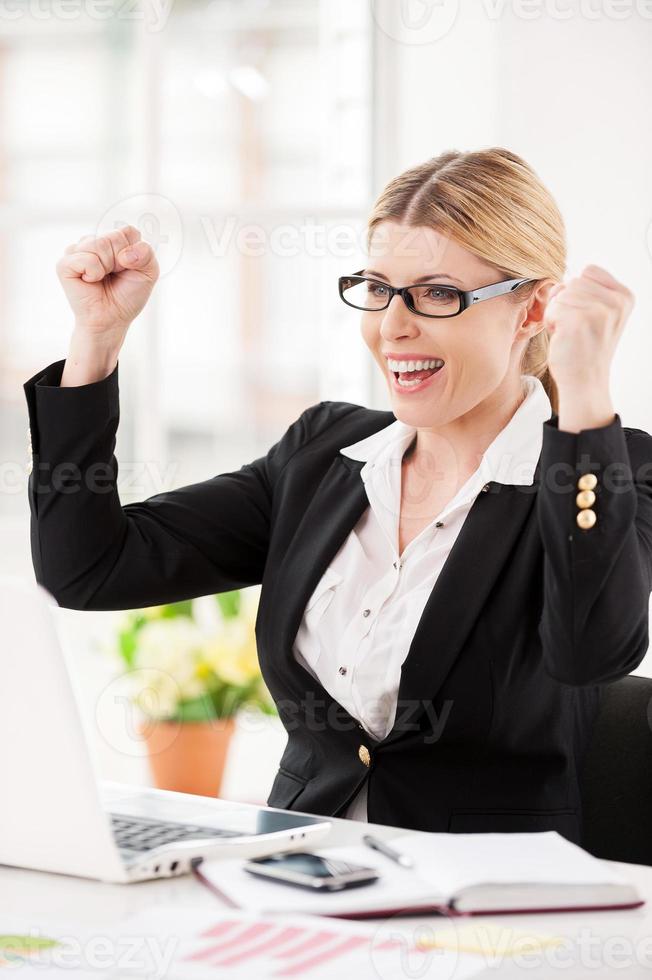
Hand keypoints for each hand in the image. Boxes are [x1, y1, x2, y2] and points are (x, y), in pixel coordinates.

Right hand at [56, 225, 159, 338]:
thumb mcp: (148, 273)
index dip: (134, 253)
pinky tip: (90, 281)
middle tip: (114, 276)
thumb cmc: (127, 296)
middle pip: (114, 236)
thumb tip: (125, 254)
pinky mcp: (65, 263)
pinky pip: (87, 258)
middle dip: (120, 261)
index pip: (128, 232)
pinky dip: (94, 273)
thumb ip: (146, 254)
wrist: (112, 319)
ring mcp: (77, 251)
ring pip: (100, 244)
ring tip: (102, 278)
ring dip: (107, 267)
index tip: (128, 269)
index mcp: (113, 240)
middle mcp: (94, 242)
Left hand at [543, 264, 633, 391]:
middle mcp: (616, 302)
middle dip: (566, 303)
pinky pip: (552, 307)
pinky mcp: (579, 320)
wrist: (585, 380)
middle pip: (573, 281)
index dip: (577, 290)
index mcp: (624, 296)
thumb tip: (560, 283)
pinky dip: (551, 322)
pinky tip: (563, 337)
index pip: (589, 271)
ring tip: (570, 332)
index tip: (584, 313)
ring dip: (557, 313)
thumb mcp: (599, 314)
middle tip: (575, 327)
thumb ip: (588, 292)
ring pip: (561, 294)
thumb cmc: (585, 346)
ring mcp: (599, 311)